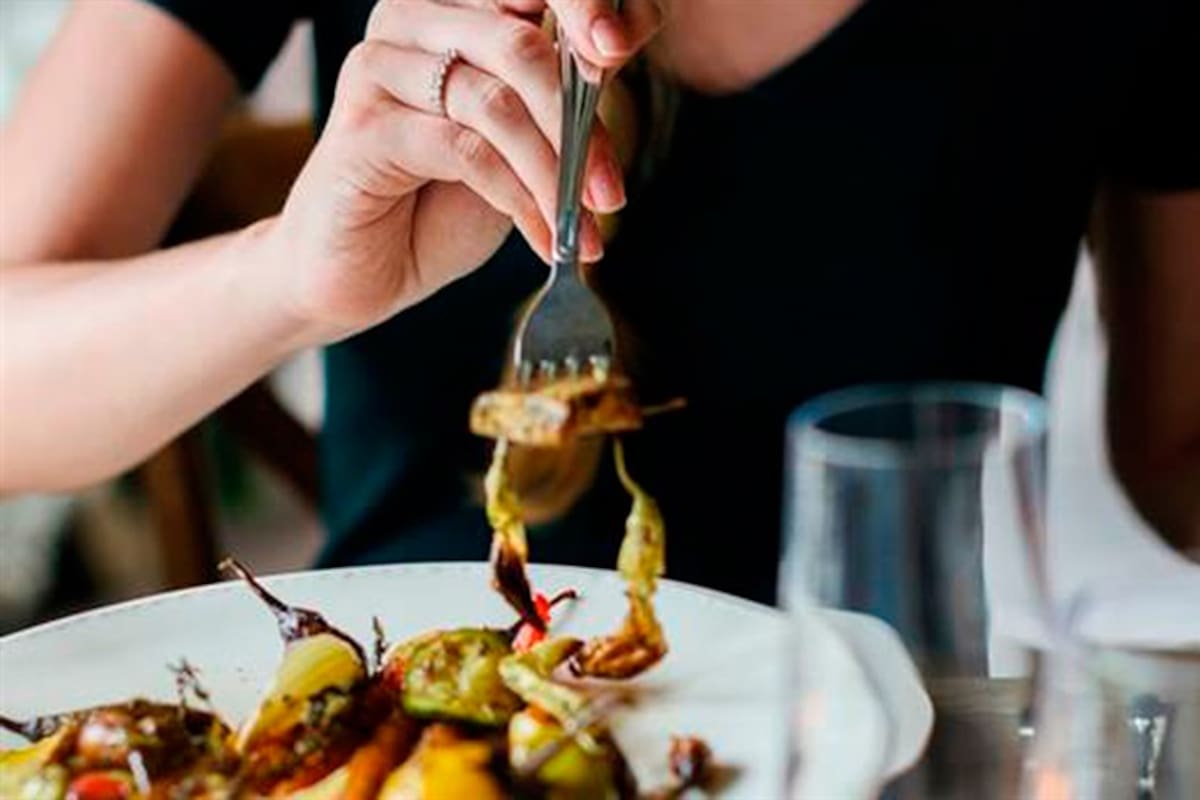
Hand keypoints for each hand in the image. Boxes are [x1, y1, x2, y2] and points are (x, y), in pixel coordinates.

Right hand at [266, 0, 662, 343]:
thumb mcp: (516, 145)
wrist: (361, 271)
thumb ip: (554, 98)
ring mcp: (379, 68)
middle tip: (609, 194)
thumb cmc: (438, 203)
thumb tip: (616, 54)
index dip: (582, 8)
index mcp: (453, 9)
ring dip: (552, 175)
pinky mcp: (363, 126)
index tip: (621, 49)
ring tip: (581, 227)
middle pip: (520, 44)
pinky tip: (543, 238)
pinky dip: (518, 200)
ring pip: (496, 102)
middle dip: (579, 125)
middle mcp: (410, 20)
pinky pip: (465, 151)